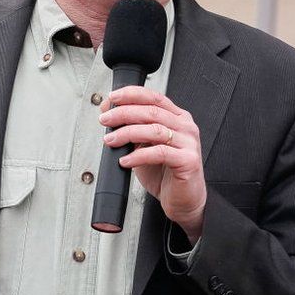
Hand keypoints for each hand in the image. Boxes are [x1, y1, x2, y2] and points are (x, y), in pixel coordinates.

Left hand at [100, 86, 205, 242]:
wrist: (182, 200)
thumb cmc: (164, 172)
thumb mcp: (143, 145)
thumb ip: (131, 126)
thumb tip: (108, 108)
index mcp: (177, 117)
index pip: (154, 97)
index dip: (132, 94)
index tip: (112, 97)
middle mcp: (186, 126)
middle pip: (151, 112)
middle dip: (124, 113)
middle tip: (105, 120)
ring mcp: (189, 143)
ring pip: (154, 130)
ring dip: (127, 133)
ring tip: (110, 140)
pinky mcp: (188, 160)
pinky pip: (159, 153)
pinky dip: (138, 156)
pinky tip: (125, 161)